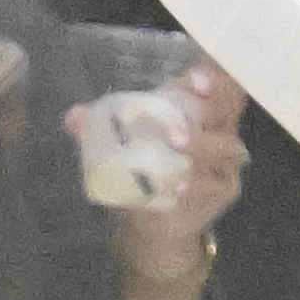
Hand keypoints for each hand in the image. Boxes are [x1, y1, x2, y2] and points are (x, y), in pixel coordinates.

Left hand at [96, 65, 246, 299]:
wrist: (154, 222)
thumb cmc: (142, 171)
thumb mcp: (119, 145)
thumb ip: (98, 129)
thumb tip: (73, 118)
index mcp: (197, 109)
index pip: (214, 83)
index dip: (211, 77)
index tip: (194, 79)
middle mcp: (218, 129)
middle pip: (226, 109)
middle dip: (210, 107)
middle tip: (183, 115)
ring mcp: (224, 161)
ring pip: (223, 147)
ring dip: (203, 146)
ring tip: (180, 146)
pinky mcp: (224, 189)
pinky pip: (215, 182)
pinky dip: (197, 183)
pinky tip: (179, 186)